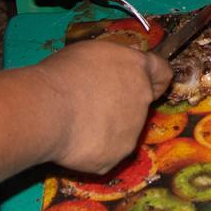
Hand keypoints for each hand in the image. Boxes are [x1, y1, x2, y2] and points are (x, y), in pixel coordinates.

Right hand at [36, 40, 173, 173]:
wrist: (48, 110)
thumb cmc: (64, 73)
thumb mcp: (92, 52)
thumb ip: (114, 64)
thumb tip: (116, 71)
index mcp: (138, 68)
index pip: (162, 73)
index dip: (154, 79)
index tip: (144, 83)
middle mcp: (142, 100)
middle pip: (139, 104)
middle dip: (121, 105)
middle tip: (90, 105)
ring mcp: (132, 132)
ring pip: (122, 131)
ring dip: (105, 129)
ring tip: (74, 123)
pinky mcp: (115, 157)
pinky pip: (104, 154)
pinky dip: (91, 150)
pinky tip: (73, 142)